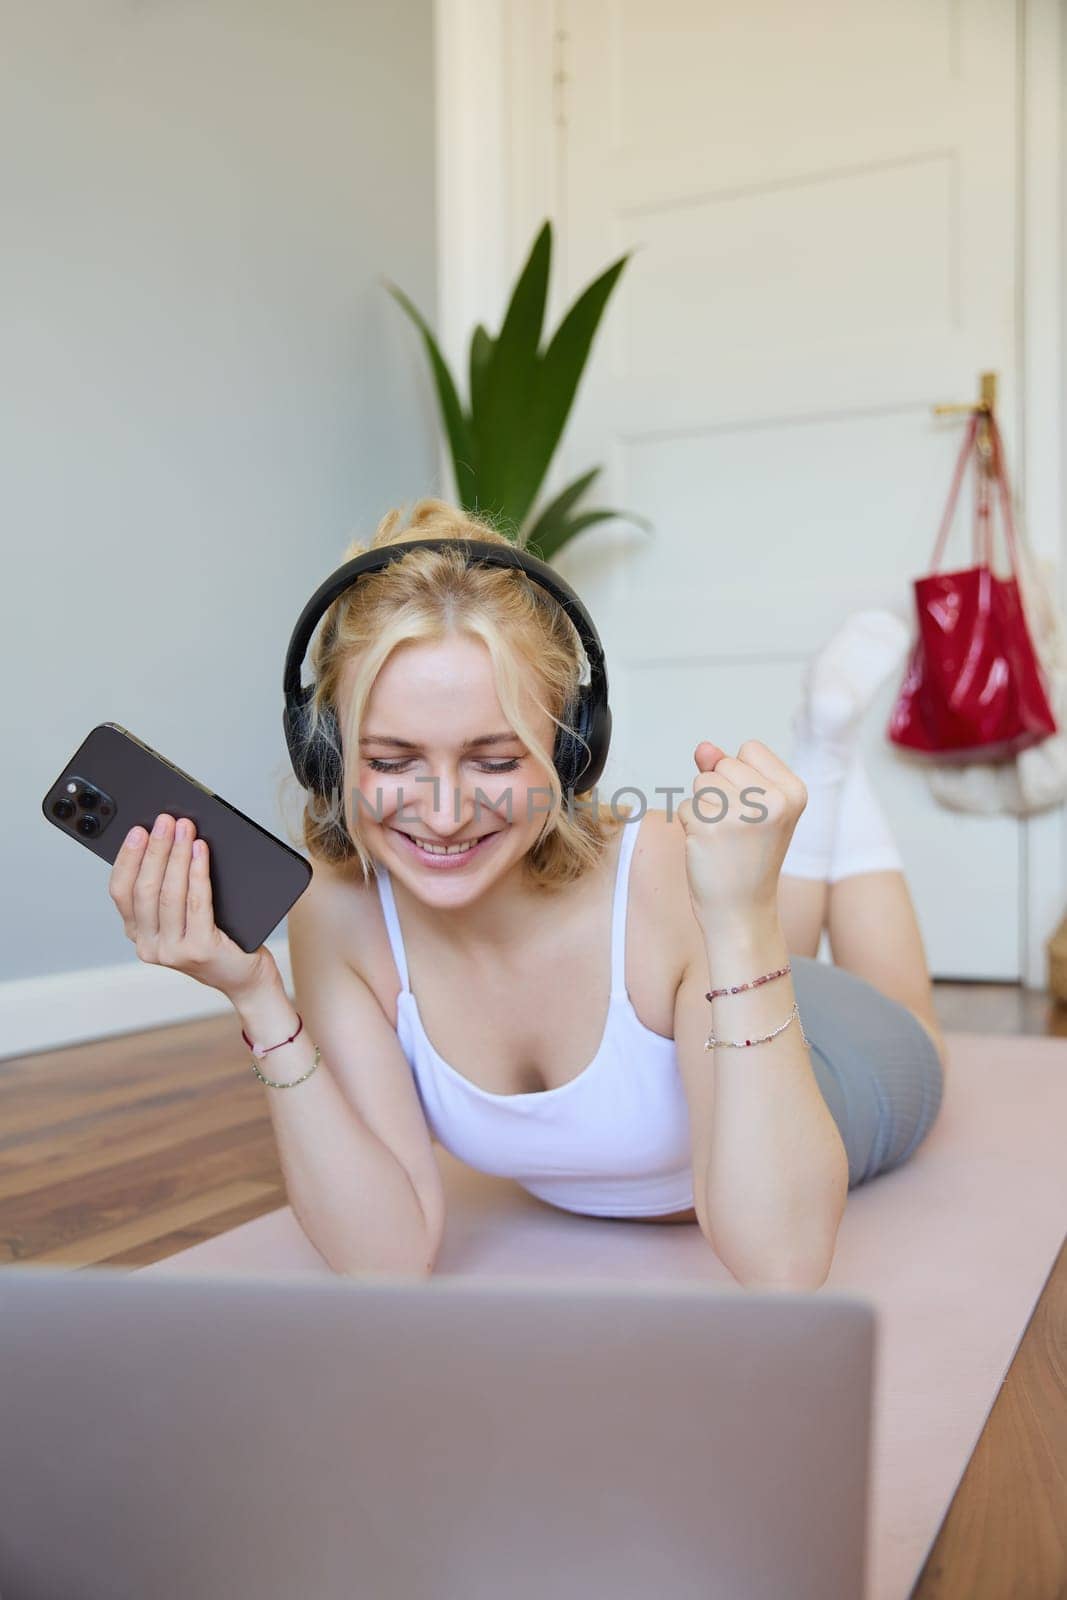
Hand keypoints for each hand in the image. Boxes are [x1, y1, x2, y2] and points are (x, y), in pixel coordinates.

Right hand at [108, 813, 273, 999]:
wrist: (245, 976)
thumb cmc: (217, 938)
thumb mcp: (183, 915)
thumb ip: (168, 888)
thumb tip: (166, 839)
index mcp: (138, 934)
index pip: (120, 892)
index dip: (127, 858)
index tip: (137, 830)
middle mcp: (150, 946)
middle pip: (145, 889)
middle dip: (155, 849)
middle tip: (165, 821)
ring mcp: (173, 952)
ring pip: (169, 894)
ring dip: (176, 856)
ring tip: (185, 829)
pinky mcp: (200, 950)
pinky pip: (197, 902)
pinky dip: (197, 873)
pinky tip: (200, 852)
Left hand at [677, 740, 807, 927]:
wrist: (742, 909)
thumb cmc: (747, 856)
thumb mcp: (753, 807)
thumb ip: (728, 770)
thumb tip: (703, 747)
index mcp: (793, 792)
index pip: (750, 748)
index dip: (741, 775)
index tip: (753, 810)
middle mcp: (774, 801)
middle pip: (722, 764)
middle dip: (720, 792)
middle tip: (737, 830)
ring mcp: (742, 814)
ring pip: (702, 783)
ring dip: (704, 808)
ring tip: (723, 838)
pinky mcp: (711, 827)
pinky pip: (686, 806)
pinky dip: (690, 825)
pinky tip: (710, 848)